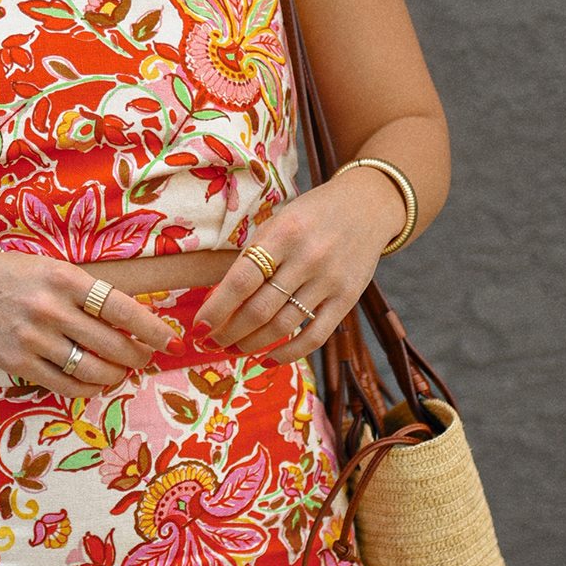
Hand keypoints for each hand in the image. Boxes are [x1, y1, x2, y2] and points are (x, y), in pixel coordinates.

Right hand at [0, 253, 178, 395]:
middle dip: (138, 355)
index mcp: (65, 278)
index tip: (171, 340)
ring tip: (120, 371)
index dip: (152, 328)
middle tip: (145, 357)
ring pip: (92, 369)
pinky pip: (65, 385)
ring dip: (116, 374)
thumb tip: (132, 321)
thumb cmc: (15, 276)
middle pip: (112, 344)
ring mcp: (34, 339)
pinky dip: (88, 388)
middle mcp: (51, 309)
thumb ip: (88, 292)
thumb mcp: (53, 269)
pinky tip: (95, 382)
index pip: (120, 307)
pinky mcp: (19, 363)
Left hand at [196, 169, 406, 363]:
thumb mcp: (277, 223)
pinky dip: (288, 354)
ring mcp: (330, 280)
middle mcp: (308, 258)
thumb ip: (251, 259)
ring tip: (234, 350)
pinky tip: (268, 359)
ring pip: (283, 327)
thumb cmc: (310, 216)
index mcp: (284, 234)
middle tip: (212, 342)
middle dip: (229, 333)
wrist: (367, 206)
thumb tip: (218, 302)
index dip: (217, 308)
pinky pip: (316, 336)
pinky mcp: (348, 298)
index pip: (242, 280)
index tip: (199, 327)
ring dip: (252, 345)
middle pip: (260, 309)